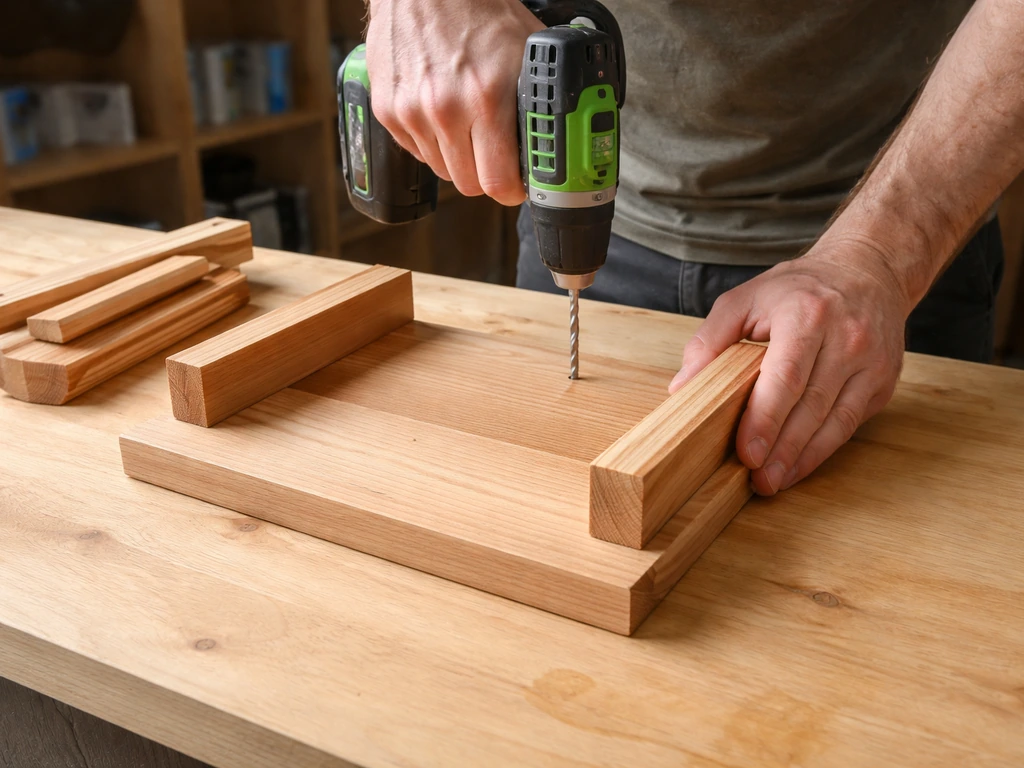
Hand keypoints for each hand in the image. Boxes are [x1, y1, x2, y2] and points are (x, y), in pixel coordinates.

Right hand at [366, 0, 542, 204]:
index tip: (518, 184)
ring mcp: (411, 112)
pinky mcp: (387, 109)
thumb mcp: (525, 50)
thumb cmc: (477, 8)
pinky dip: (431, 142)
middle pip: (469, 185)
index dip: (512, 190)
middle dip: (487, 175)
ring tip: (468, 127)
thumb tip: (553, 138)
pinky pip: (416, 150)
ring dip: (458, 159)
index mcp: (486, 98)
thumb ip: (538, 99)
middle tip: (496, 157)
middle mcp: (445, 109)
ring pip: (442, 171)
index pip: (498, 183)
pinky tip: (442, 114)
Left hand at [669, 238, 908, 494]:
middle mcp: (847, 337)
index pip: (786, 376)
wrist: (868, 270)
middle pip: (812, 404)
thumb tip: (682, 387)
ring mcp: (872, 361)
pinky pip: (851, 423)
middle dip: (782, 448)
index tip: (747, 452)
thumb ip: (710, 341)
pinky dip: (823, 449)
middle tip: (757, 479)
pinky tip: (798, 464)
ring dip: (803, 457)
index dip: (766, 418)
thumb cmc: (797, 289)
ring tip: (773, 481)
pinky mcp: (883, 381)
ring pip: (836, 421)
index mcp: (808, 314)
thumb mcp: (745, 298)